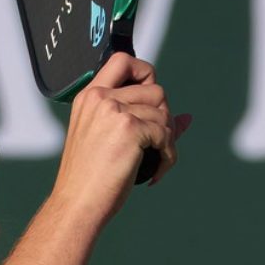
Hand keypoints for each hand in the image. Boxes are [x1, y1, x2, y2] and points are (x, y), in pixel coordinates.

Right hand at [47, 55, 190, 225]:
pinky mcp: (130, 128)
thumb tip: (186, 118)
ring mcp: (114, 110)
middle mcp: (100, 98)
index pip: (122, 60)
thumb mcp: (111, 142)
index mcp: (89, 97)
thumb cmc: (90, 180)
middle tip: (157, 143)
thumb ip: (143, 121)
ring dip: (167, 141)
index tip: (152, 101)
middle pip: (155, 89)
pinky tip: (155, 173)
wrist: (77, 204)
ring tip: (155, 162)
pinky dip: (168, 157)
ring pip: (164, 113)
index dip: (145, 73)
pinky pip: (166, 135)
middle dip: (164, 116)